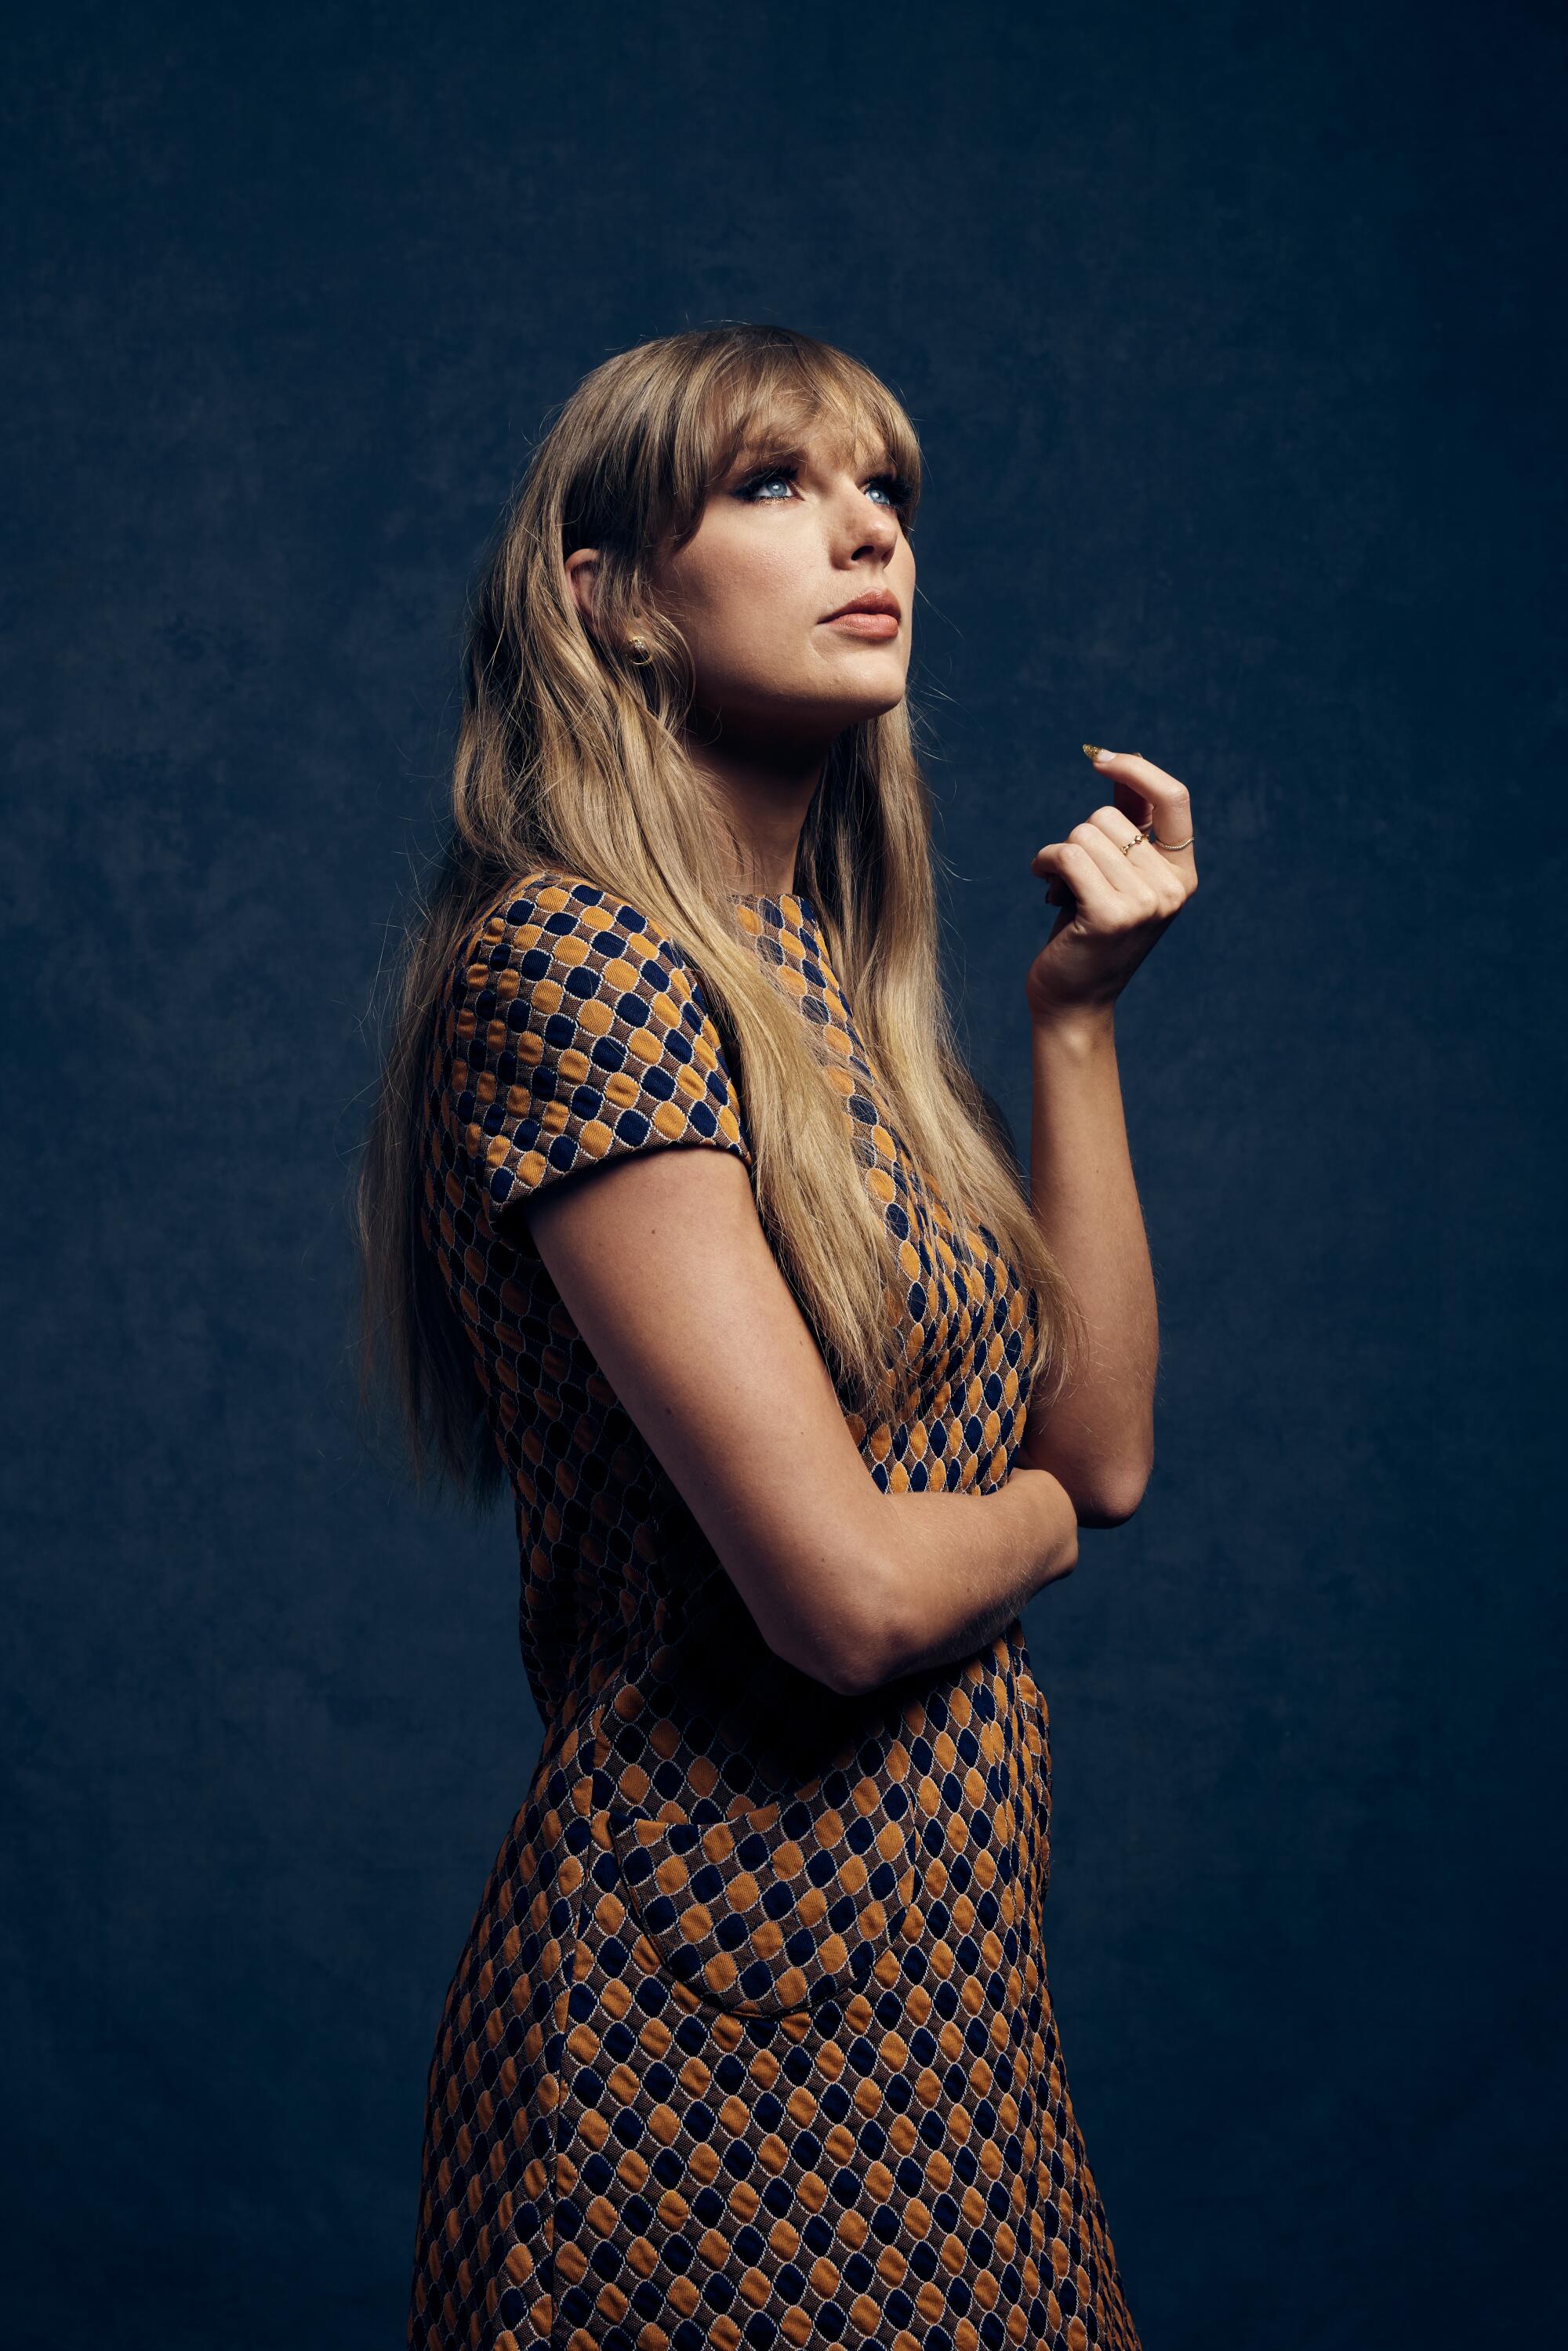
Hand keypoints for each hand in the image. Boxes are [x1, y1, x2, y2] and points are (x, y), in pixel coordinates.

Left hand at [1026, 749, 1197, 1026]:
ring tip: (1061, 887)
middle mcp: (1172, 888)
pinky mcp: (1110, 915)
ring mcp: (1145, 904)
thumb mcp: (1115, 875)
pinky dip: (1045, 862)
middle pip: (1110, 817)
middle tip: (1075, 877)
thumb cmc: (1088, 932)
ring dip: (1059, 855)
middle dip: (1079, 838)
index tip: (1099, 759)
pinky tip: (1045, 884)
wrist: (1073, 1000)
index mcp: (1182, 874)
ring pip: (1085, 834)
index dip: (1137, 769)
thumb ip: (1128, 824)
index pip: (1175, 798)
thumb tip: (1126, 764)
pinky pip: (1067, 855)